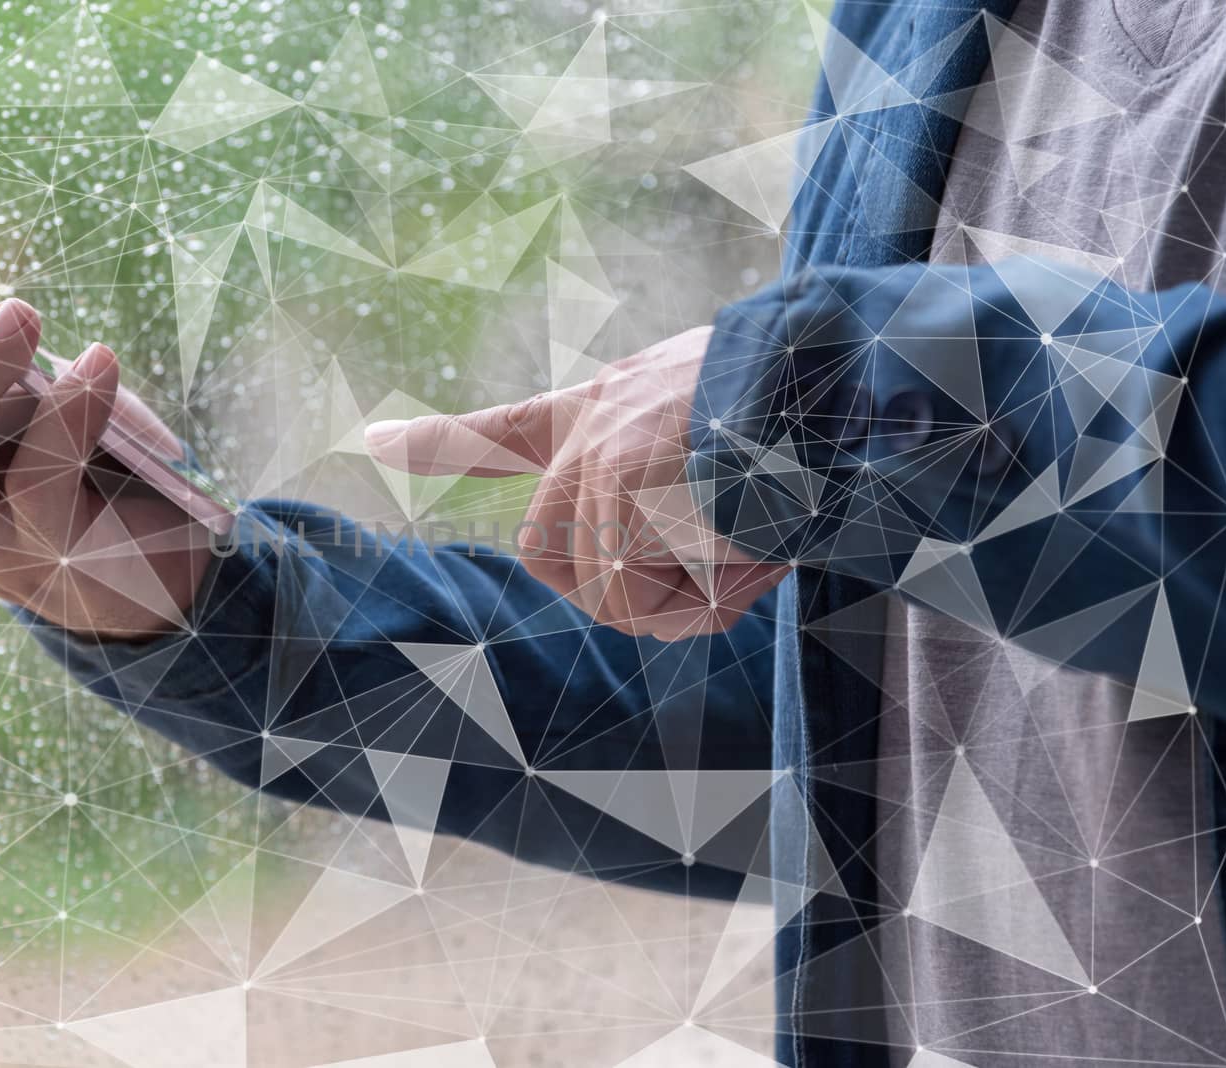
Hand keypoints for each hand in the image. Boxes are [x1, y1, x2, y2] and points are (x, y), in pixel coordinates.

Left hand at [365, 327, 787, 639]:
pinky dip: (698, 602)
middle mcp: (590, 426)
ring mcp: (597, 453)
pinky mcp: (617, 480)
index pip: (508, 427)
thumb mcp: (734, 449)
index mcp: (611, 407)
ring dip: (675, 603)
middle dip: (617, 597)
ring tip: (751, 558)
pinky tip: (753, 554)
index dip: (442, 439)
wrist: (846, 376)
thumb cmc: (807, 422)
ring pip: (598, 587)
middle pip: (547, 557)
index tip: (379, 438)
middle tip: (704, 591)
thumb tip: (636, 588)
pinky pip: (630, 592)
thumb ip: (677, 504)